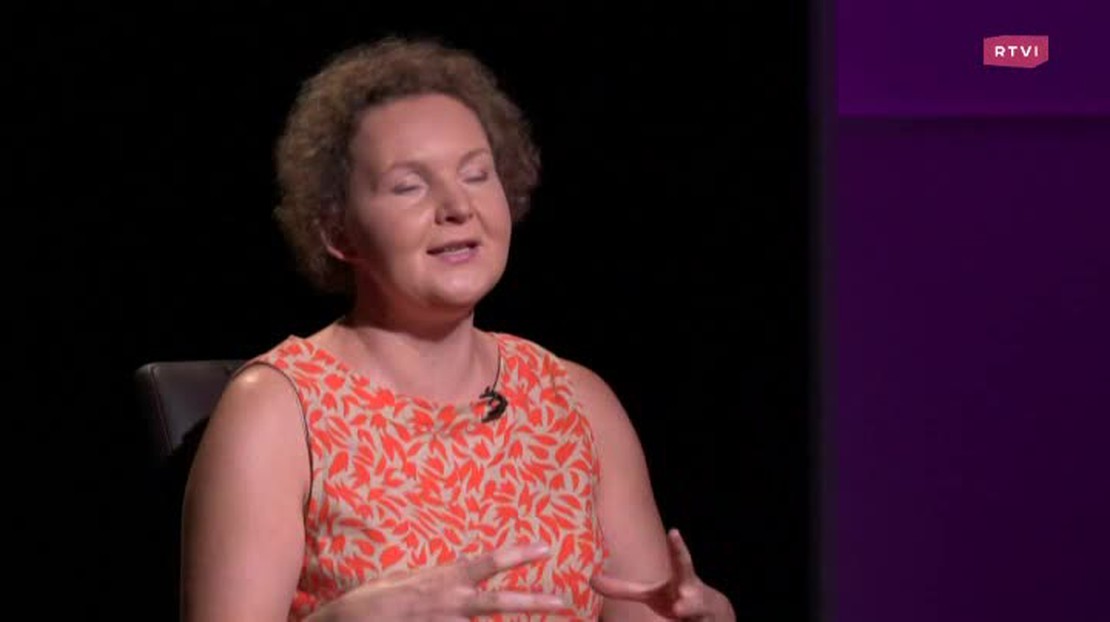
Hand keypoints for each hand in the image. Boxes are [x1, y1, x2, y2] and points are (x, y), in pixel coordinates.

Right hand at [308, 541, 569, 621]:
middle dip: (534, 602)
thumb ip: (436, 578)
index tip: (546, 547)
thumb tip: (458, 574)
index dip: (518, 554)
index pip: (487, 563)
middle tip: (563, 601)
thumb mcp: (406, 579)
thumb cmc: (371, 600)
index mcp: (442, 579)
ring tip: (544, 618)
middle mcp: (447, 603)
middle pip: (499, 603)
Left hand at [590, 529, 735, 620]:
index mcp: (683, 582)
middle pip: (694, 602)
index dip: (677, 548)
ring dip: (688, 618)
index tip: (674, 532)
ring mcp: (704, 617)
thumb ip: (622, 589)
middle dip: (688, 605)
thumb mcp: (650, 594)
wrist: (715, 615)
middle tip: (679, 607)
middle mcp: (696, 600)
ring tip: (679, 613)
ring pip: (695, 621)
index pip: (680, 562)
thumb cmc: (676, 598)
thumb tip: (590, 579)